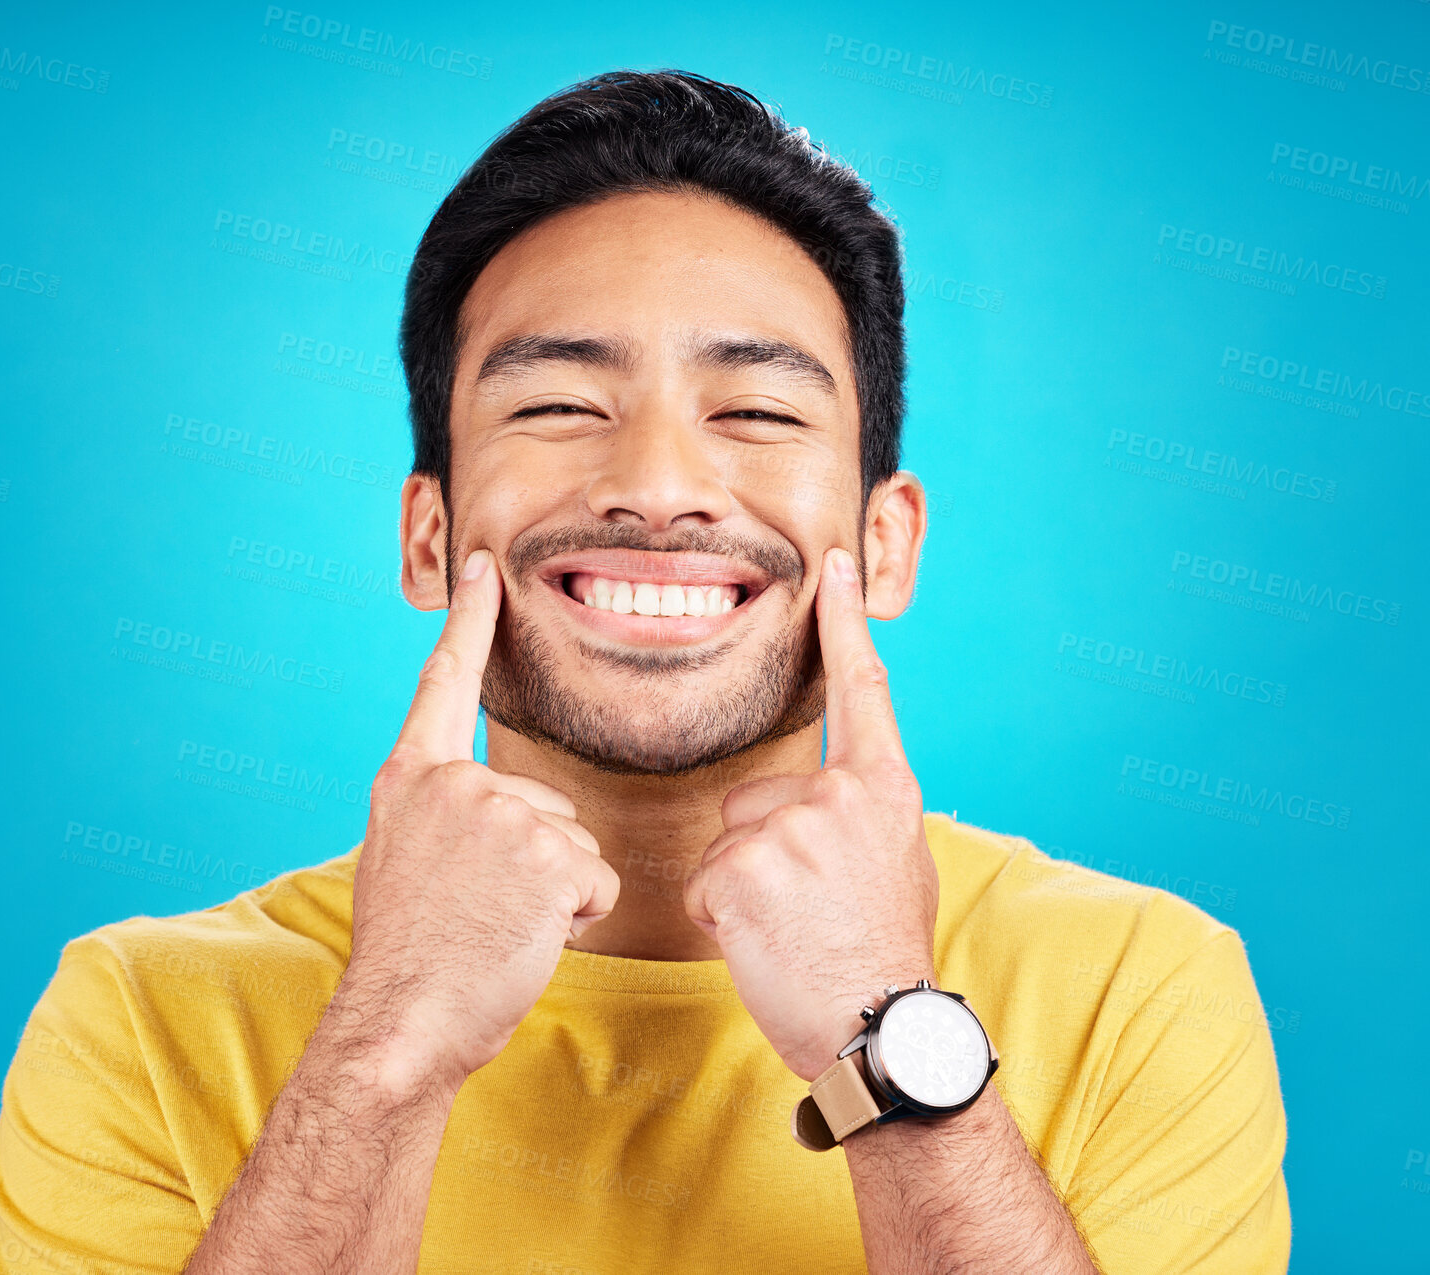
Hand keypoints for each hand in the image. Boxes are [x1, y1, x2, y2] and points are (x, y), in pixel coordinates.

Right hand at [339, 549, 618, 1096]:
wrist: (400, 1023)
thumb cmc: (410, 959)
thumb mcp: (404, 862)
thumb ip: (443, 816)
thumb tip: (493, 812)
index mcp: (412, 781)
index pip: (443, 685)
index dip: (470, 623)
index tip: (487, 566)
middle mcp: (453, 785)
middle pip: (545, 803)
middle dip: (535, 863)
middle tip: (479, 912)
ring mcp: (500, 814)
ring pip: (574, 846)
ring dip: (553, 895)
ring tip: (495, 927)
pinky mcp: (547, 854)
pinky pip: (596, 882)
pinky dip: (576, 919)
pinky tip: (524, 937)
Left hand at [682, 547, 936, 1082]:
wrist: (880, 1029)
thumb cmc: (883, 951)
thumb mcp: (898, 862)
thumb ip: (859, 813)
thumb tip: (829, 799)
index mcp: (881, 789)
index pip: (861, 690)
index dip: (844, 625)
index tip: (832, 565)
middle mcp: (836, 797)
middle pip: (752, 797)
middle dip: (759, 850)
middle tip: (806, 908)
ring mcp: (787, 832)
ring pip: (724, 843)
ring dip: (740, 888)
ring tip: (790, 929)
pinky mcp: (738, 872)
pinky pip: (703, 883)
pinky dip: (721, 919)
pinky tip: (765, 944)